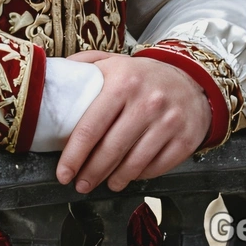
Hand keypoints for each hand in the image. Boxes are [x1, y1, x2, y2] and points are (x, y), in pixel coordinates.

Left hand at [56, 51, 210, 193]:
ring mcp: (168, 122)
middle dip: (90, 173)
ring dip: (114, 180)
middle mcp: (146, 102)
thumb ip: (85, 65)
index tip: (63, 172)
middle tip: (79, 183)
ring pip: (133, 164)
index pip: (91, 126)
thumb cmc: (144, 76)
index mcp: (122, 81)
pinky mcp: (184, 140)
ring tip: (104, 183)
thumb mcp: (114, 61)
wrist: (191, 80)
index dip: (74, 155)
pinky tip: (129, 175)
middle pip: (110, 150)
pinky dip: (139, 176)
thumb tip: (54, 78)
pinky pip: (156, 168)